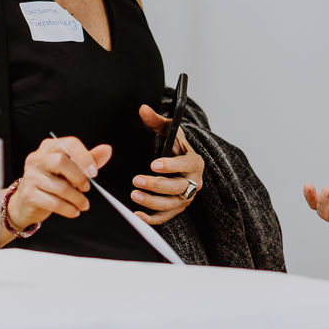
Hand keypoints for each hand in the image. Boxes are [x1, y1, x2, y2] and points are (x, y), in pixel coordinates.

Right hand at [7, 136, 112, 230]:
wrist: (26, 202)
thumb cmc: (51, 181)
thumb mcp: (71, 168)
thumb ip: (88, 159)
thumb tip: (106, 150)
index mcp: (49, 147)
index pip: (69, 144)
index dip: (85, 157)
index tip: (94, 172)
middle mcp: (37, 159)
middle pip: (61, 162)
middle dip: (79, 178)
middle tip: (86, 188)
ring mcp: (31, 176)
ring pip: (61, 187)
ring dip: (78, 199)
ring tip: (83, 204)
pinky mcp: (29, 195)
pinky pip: (54, 203)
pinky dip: (68, 209)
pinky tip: (74, 211)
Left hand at [134, 104, 205, 225]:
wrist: (183, 163)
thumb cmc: (175, 146)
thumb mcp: (169, 130)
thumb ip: (156, 120)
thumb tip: (143, 109)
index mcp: (194, 161)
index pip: (185, 164)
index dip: (170, 165)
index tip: (153, 164)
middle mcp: (193, 181)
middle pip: (177, 187)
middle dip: (156, 184)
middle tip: (136, 180)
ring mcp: (186, 197)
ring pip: (171, 203)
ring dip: (152, 201)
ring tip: (134, 194)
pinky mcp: (177, 209)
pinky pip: (165, 217)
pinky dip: (151, 219)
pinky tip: (136, 214)